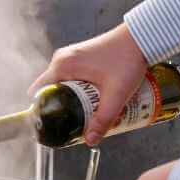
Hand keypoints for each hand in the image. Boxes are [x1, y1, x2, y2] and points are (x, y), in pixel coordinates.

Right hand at [29, 23, 147, 145]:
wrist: (141, 38)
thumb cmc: (127, 59)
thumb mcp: (115, 95)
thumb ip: (103, 120)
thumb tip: (90, 141)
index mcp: (62, 66)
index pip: (38, 93)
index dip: (43, 111)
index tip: (54, 125)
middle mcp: (62, 59)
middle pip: (51, 91)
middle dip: (62, 109)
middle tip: (75, 123)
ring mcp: (72, 56)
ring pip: (63, 85)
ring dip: (72, 100)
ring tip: (86, 114)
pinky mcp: (81, 57)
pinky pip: (72, 78)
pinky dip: (79, 91)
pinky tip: (93, 100)